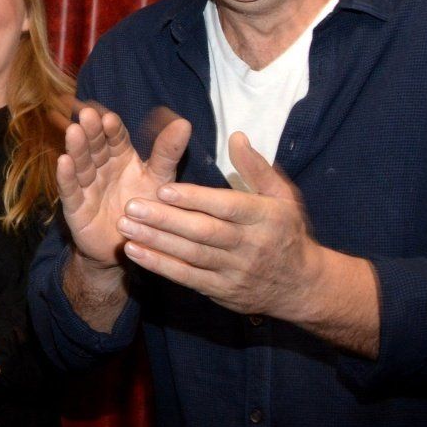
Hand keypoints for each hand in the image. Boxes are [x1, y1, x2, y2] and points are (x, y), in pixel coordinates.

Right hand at [57, 103, 190, 271]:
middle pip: (95, 147)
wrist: (132, 247)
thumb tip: (184, 122)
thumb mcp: (160, 179)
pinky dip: (66, 177)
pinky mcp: (76, 207)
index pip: (115, 138)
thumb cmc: (147, 209)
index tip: (109, 118)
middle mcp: (102, 168)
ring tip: (74, 132)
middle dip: (91, 132)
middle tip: (87, 116)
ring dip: (77, 148)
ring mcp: (87, 186)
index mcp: (121, 158)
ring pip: (81, 164)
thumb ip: (167, 153)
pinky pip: (70, 190)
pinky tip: (63, 162)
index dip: (111, 128)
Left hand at [115, 132, 321, 317]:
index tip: (163, 188)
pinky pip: (187, 277)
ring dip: (155, 241)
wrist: (301, 286)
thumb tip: (236, 136)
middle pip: (204, 232)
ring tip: (125, 226)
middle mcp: (250, 245)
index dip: (194, 199)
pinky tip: (134, 252)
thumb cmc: (286, 232)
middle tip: (131, 206)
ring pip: (191, 255)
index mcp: (265, 217)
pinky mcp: (221, 290)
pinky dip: (159, 265)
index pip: (227, 207)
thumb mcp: (283, 197)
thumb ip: (257, 167)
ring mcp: (235, 270)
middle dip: (165, 220)